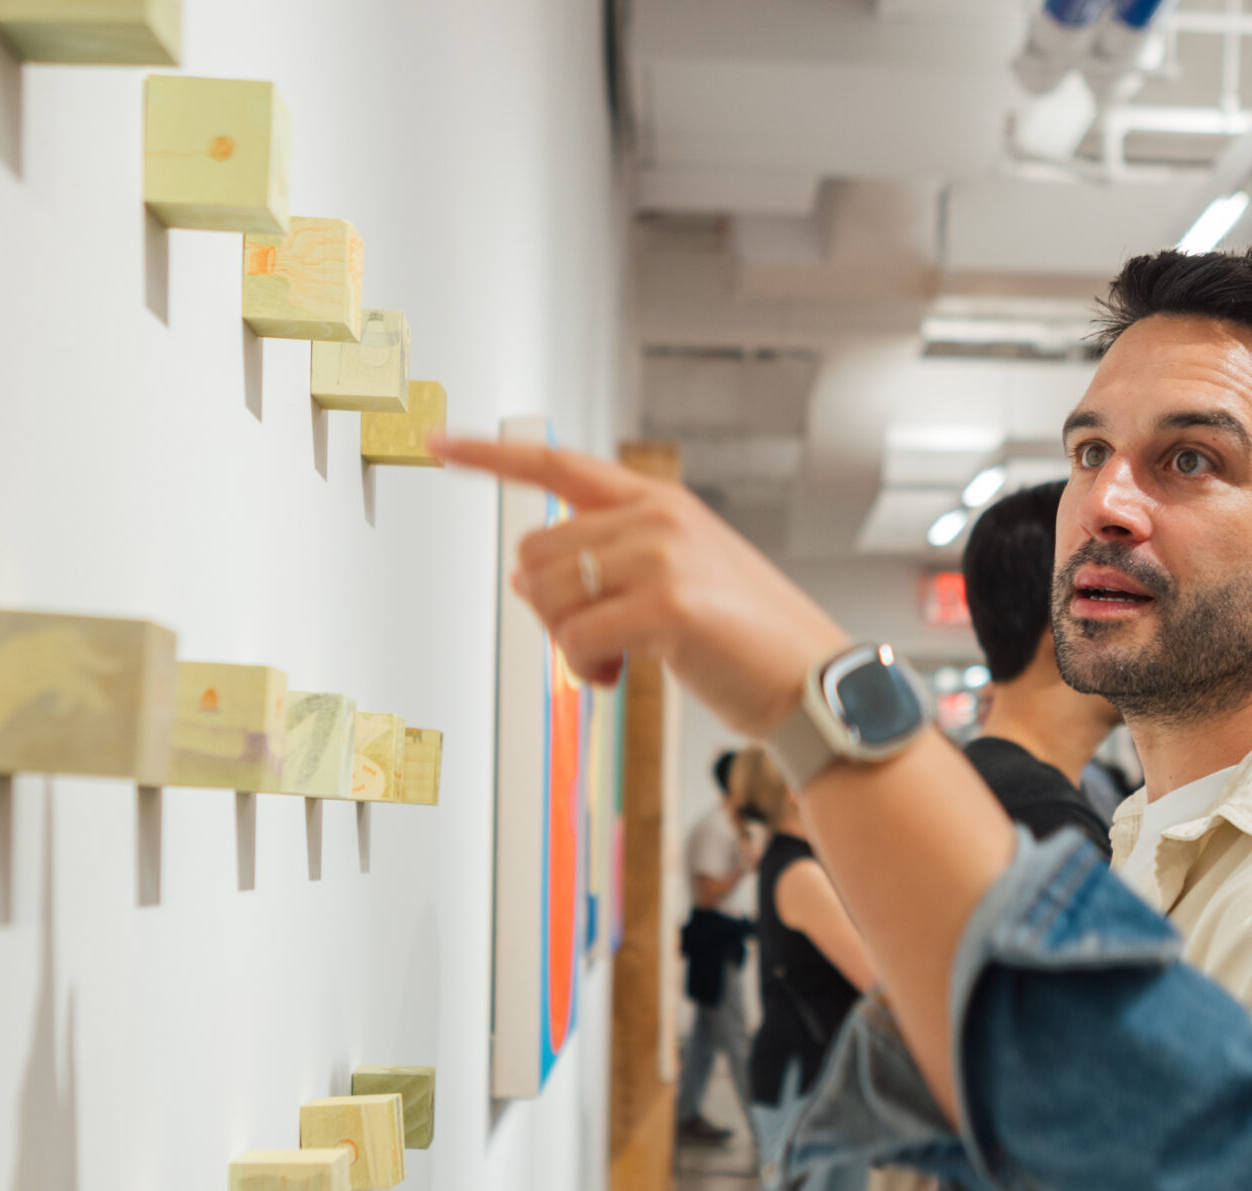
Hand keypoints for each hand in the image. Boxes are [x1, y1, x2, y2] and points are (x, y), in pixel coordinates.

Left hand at [431, 434, 849, 735]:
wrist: (814, 687)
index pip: (557, 463)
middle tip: (597, 645)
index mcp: (660, 502)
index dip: (491, 455)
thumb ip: (608, 564)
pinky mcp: (667, 605)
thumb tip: (525, 577)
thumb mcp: (679, 582)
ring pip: (547, 595)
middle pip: (535, 552)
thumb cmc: (750, 644)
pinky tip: (626, 679)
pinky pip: (576, 640)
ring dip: (569, 644)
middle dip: (550, 610)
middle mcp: (658, 516)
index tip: (437, 442)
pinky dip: (588, 672)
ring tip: (621, 662)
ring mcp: (663, 556)